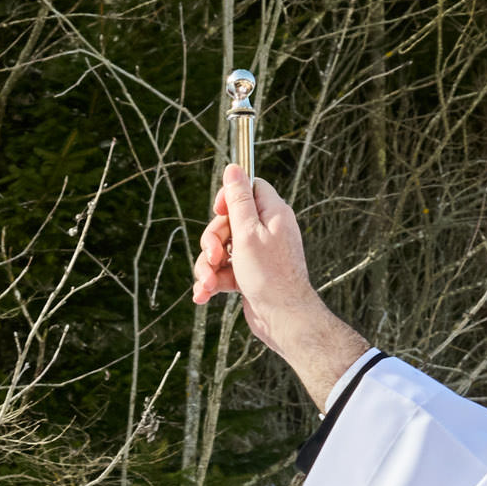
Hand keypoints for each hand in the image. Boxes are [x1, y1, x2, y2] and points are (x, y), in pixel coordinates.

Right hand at [188, 166, 368, 408]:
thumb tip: (233, 166)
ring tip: (207, 284)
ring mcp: (256, 255)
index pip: (249, 188)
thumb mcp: (248, 232)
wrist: (283, 319)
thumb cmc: (269, 275)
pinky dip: (212, 282)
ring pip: (221, 249)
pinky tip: (203, 296)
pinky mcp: (248, 276)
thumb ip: (238, 200)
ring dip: (207, 266)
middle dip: (212, 240)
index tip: (219, 212)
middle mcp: (266, 232)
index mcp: (272, 214)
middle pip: (228, 222)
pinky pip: (224, 271)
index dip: (229, 197)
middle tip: (213, 257)